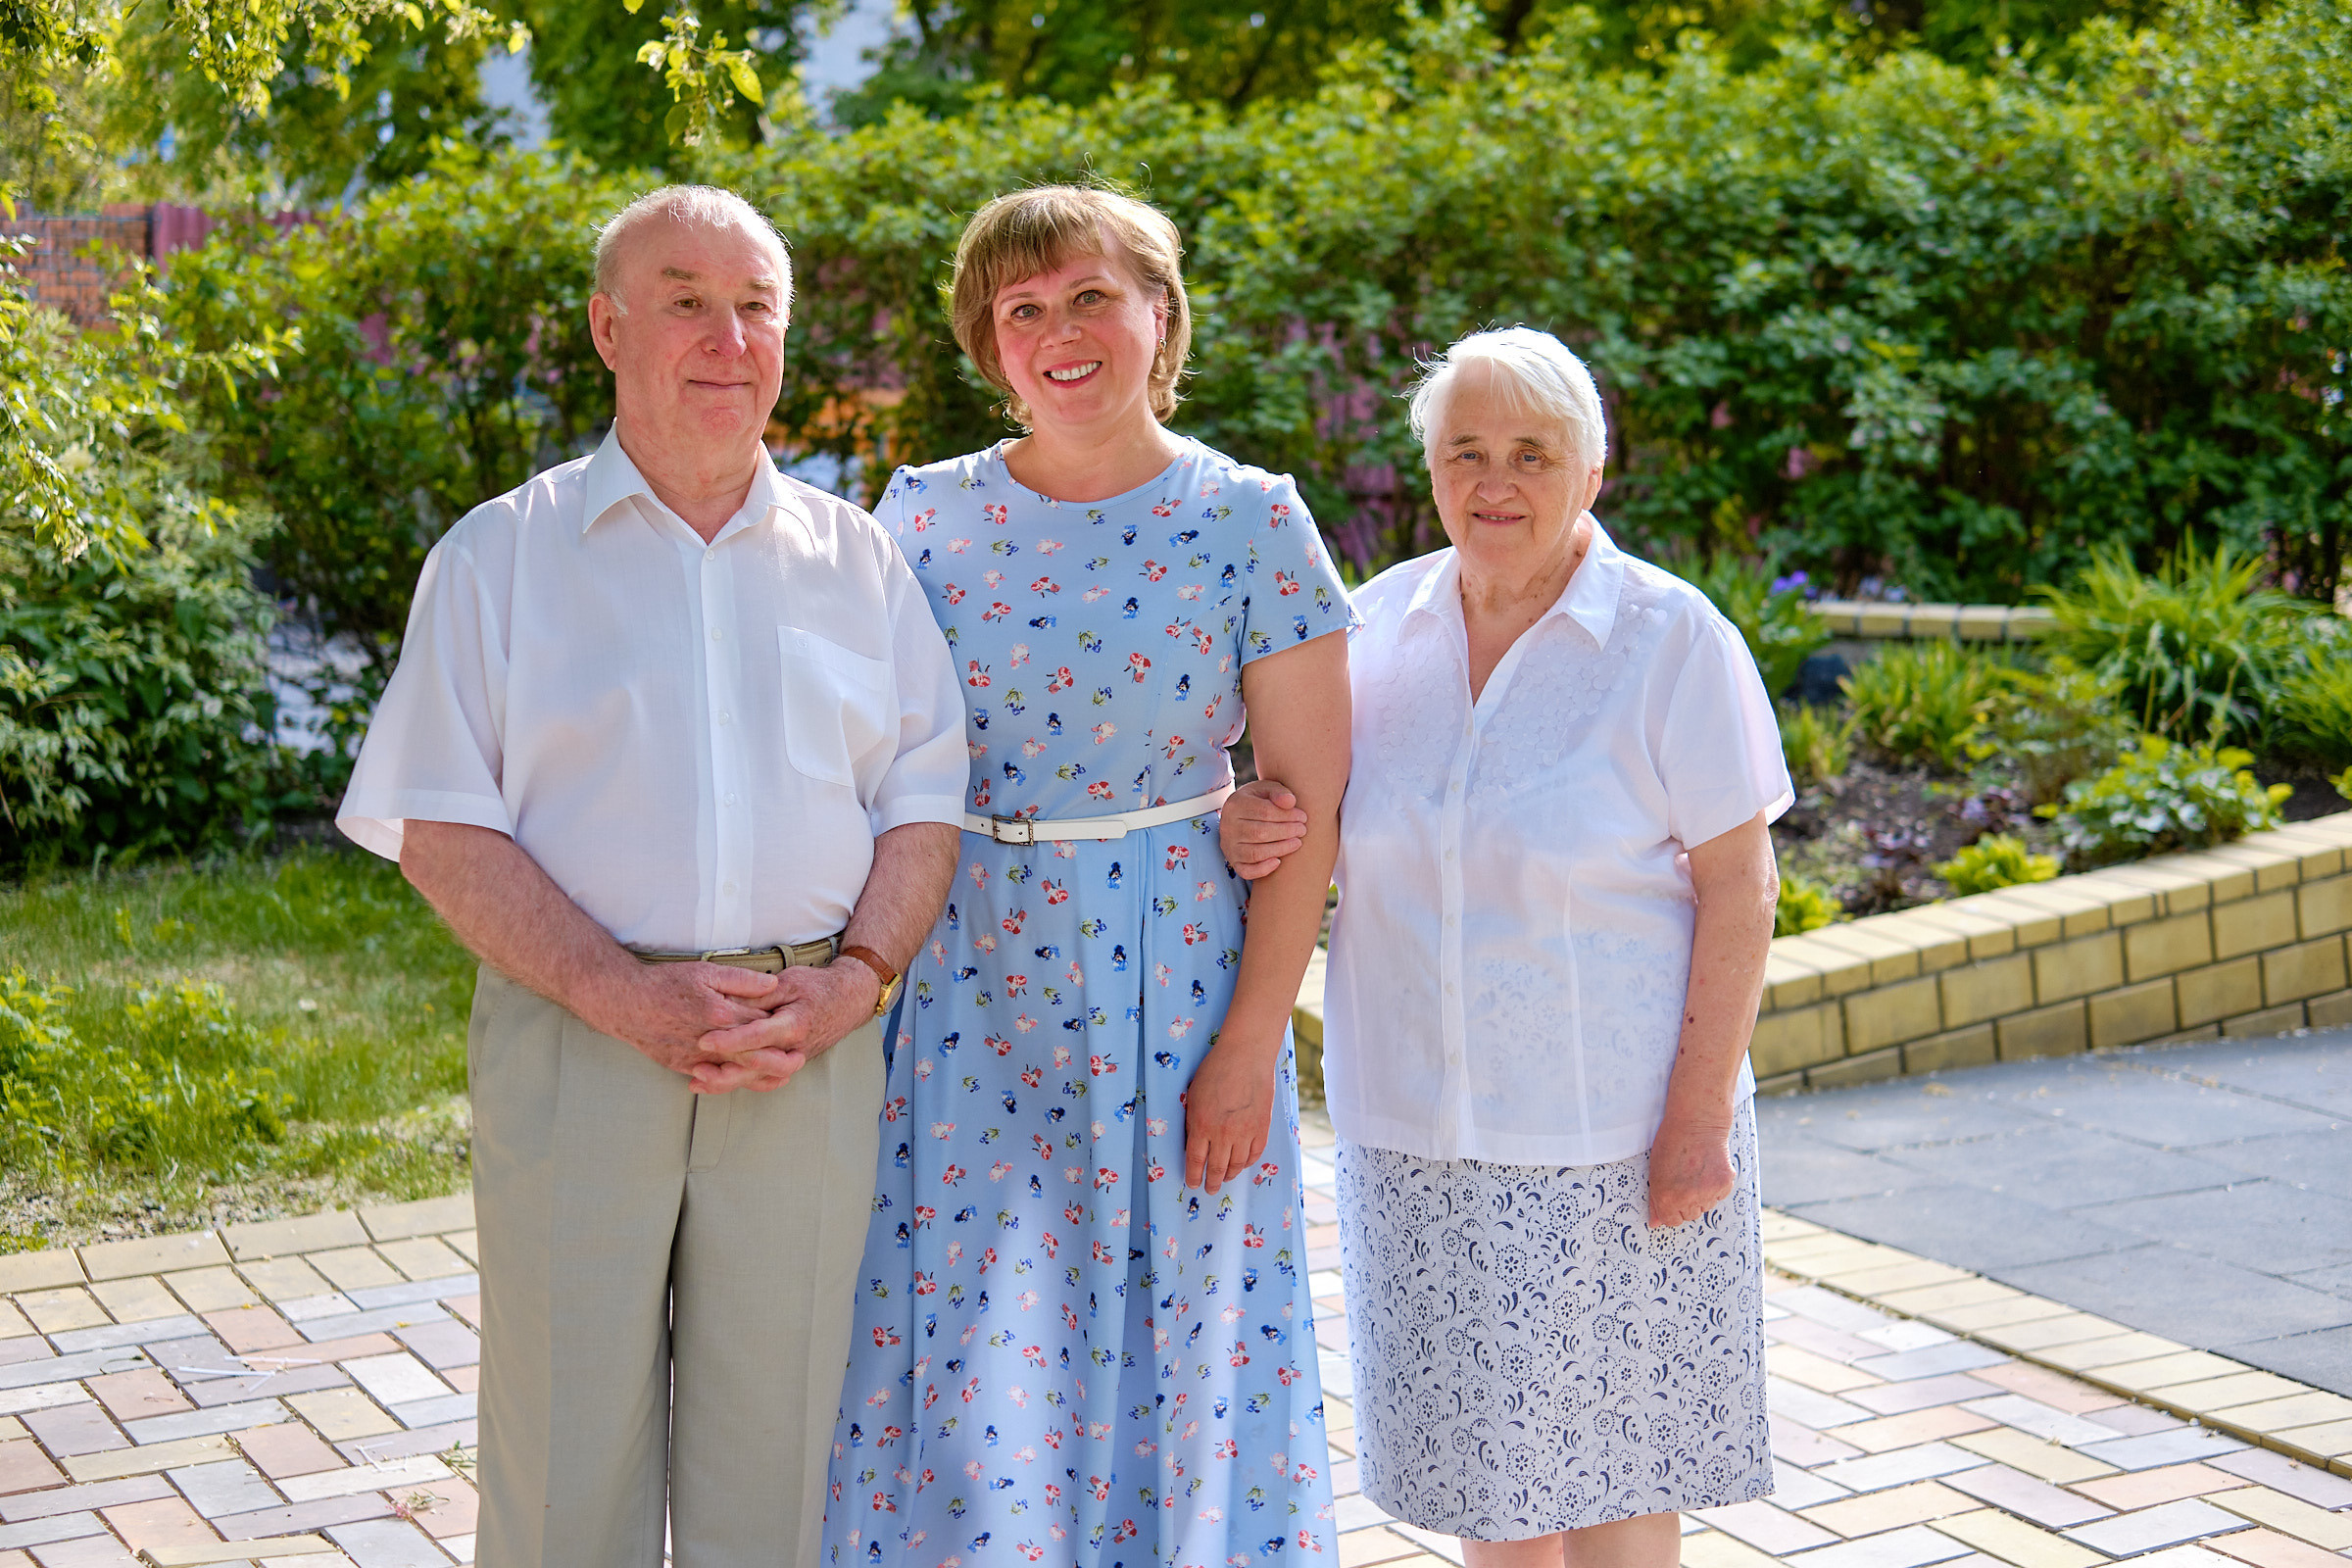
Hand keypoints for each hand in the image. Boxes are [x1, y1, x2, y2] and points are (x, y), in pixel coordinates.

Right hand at [585, 962, 781, 1074]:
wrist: (625, 1002)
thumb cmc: (665, 983)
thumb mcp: (704, 972)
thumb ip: (740, 980)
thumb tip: (772, 985)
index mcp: (720, 1015)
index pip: (759, 1025)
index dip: (780, 1028)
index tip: (800, 1030)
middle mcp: (710, 1041)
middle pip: (752, 1055)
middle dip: (779, 1060)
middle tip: (800, 1060)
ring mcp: (695, 1057)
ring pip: (734, 1072)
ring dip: (759, 1076)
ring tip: (781, 1077)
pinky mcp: (682, 1065)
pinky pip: (712, 1079)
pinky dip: (730, 1082)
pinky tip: (743, 1080)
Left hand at [685, 957, 881, 1093]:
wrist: (851, 999)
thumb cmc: (819, 987)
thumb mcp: (788, 981)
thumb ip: (758, 994)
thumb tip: (727, 1001)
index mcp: (794, 1025)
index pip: (757, 1037)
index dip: (730, 1041)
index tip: (704, 1039)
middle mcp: (795, 1048)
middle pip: (757, 1068)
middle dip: (724, 1072)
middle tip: (696, 1068)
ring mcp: (795, 1059)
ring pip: (759, 1080)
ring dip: (729, 1083)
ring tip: (699, 1081)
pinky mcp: (791, 1063)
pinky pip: (766, 1080)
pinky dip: (743, 1083)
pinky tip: (719, 1083)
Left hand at [1181, 1037, 1277, 1193]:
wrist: (1246, 1056)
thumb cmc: (1215, 1071)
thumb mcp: (1194, 1096)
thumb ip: (1193, 1122)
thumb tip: (1193, 1143)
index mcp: (1201, 1125)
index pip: (1195, 1160)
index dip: (1193, 1176)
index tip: (1192, 1184)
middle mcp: (1223, 1134)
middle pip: (1216, 1168)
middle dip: (1211, 1182)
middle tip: (1209, 1189)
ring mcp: (1245, 1133)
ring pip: (1236, 1165)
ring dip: (1228, 1175)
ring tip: (1224, 1178)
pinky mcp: (1262, 1128)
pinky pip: (1254, 1154)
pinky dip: (1246, 1163)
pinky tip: (1241, 1164)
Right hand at [1219, 778, 1306, 881]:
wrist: (1242, 816)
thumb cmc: (1260, 801)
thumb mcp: (1267, 789)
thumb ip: (1279, 792)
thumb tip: (1290, 802)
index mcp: (1235, 804)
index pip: (1264, 811)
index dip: (1287, 815)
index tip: (1303, 816)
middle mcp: (1227, 826)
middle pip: (1260, 833)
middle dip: (1286, 832)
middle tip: (1302, 830)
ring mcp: (1228, 846)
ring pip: (1255, 853)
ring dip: (1280, 849)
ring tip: (1297, 842)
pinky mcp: (1233, 862)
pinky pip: (1247, 871)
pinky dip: (1263, 869)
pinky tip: (1279, 861)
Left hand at [1647, 1113, 1736, 1226]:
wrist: (1696, 1122)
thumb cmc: (1671, 1143)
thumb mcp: (1655, 1172)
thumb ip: (1655, 1201)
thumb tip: (1655, 1224)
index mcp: (1666, 1197)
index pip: (1671, 1221)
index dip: (1671, 1209)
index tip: (1673, 1196)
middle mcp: (1687, 1199)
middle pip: (1690, 1215)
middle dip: (1686, 1203)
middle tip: (1685, 1179)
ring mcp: (1707, 1193)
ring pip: (1705, 1207)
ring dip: (1701, 1196)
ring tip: (1696, 1171)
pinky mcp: (1724, 1184)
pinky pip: (1719, 1196)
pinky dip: (1715, 1187)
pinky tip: (1708, 1168)